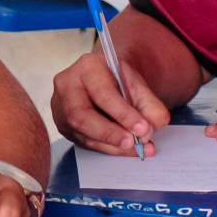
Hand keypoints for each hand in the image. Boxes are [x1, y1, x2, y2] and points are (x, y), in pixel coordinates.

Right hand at [50, 50, 170, 155]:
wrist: (103, 81)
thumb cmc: (117, 80)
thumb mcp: (136, 83)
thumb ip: (149, 102)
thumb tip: (155, 124)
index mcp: (87, 67)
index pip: (102, 93)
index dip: (123, 113)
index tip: (143, 128)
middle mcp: (67, 87)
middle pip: (81, 116)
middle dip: (110, 133)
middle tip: (133, 143)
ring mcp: (61, 109)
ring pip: (83, 134)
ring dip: (112, 145)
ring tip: (137, 149)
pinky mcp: (64, 126)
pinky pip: (85, 142)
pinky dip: (108, 148)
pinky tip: (125, 150)